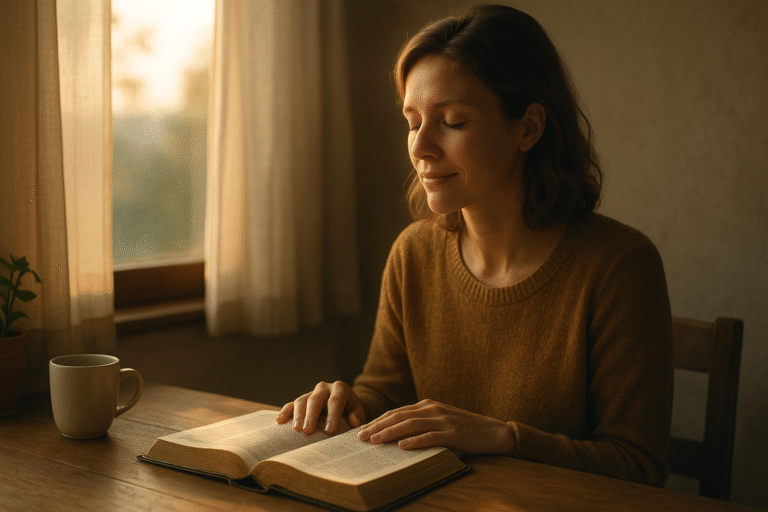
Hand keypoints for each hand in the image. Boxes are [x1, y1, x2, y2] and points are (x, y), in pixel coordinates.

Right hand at [276, 381, 366, 434]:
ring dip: (298, 415)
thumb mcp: (358, 412)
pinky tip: (280, 421)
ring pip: (302, 401)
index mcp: (340, 389)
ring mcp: (311, 392)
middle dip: (311, 416)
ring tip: (296, 429)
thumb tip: (353, 421)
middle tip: (307, 431)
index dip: (332, 416)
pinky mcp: (302, 400)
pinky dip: (285, 412)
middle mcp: (324, 388)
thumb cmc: (352, 411)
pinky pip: (291, 404)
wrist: (345, 406)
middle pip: (315, 400)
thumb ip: (357, 415)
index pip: (335, 401)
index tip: (329, 431)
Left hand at [357, 399, 515, 454]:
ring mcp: (443, 420)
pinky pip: (431, 437)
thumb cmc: (466, 430)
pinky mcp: (454, 434)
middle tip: (360, 437)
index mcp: (428, 405)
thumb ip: (423, 424)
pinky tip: (402, 447)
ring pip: (410, 424)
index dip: (378, 420)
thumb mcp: (441, 421)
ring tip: (374, 441)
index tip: (362, 429)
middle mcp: (433, 409)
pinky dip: (415, 441)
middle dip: (377, 426)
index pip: (397, 412)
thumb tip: (398, 437)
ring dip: (390, 433)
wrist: (495, 432)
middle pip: (399, 416)